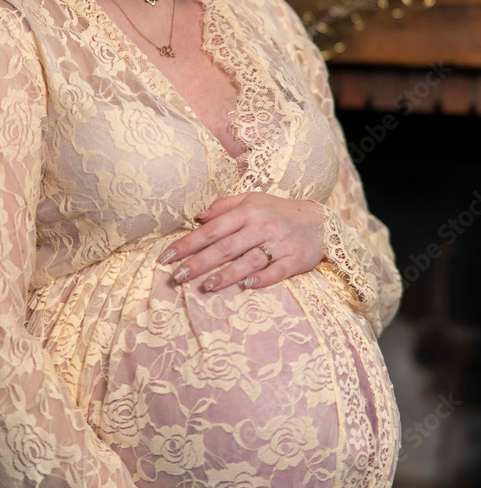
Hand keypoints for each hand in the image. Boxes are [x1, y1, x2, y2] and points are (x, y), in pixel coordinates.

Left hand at [158, 192, 325, 292]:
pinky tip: (246, 287)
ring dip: (227, 275)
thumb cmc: (278, 211)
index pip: (212, 229)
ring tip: (205, 286)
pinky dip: (262, 279)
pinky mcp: (295, 260)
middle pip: (226, 247)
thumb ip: (224, 206)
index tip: (167, 256)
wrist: (320, 221)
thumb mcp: (252, 200)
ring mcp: (279, 243)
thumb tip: (197, 217)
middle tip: (177, 276)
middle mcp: (262, 226)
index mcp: (248, 211)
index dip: (188, 243)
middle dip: (199, 262)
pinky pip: (277, 271)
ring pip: (249, 261)